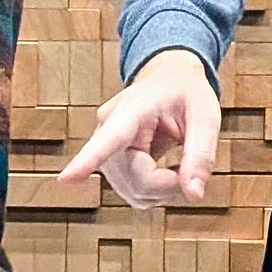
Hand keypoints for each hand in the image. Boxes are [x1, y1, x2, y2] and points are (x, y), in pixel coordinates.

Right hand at [56, 48, 220, 206]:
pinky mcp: (111, 161)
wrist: (168, 77)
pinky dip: (155, 192)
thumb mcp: (205, 115)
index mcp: (132, 108)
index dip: (87, 161)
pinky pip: (132, 191)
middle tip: (191, 173)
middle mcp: (109, 127)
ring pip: (131, 189)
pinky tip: (168, 175)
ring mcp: (107, 146)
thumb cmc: (185, 90)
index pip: (109, 138)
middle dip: (165, 186)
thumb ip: (201, 153)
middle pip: (131, 177)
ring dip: (161, 191)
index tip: (65, 179)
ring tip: (181, 170)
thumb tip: (194, 195)